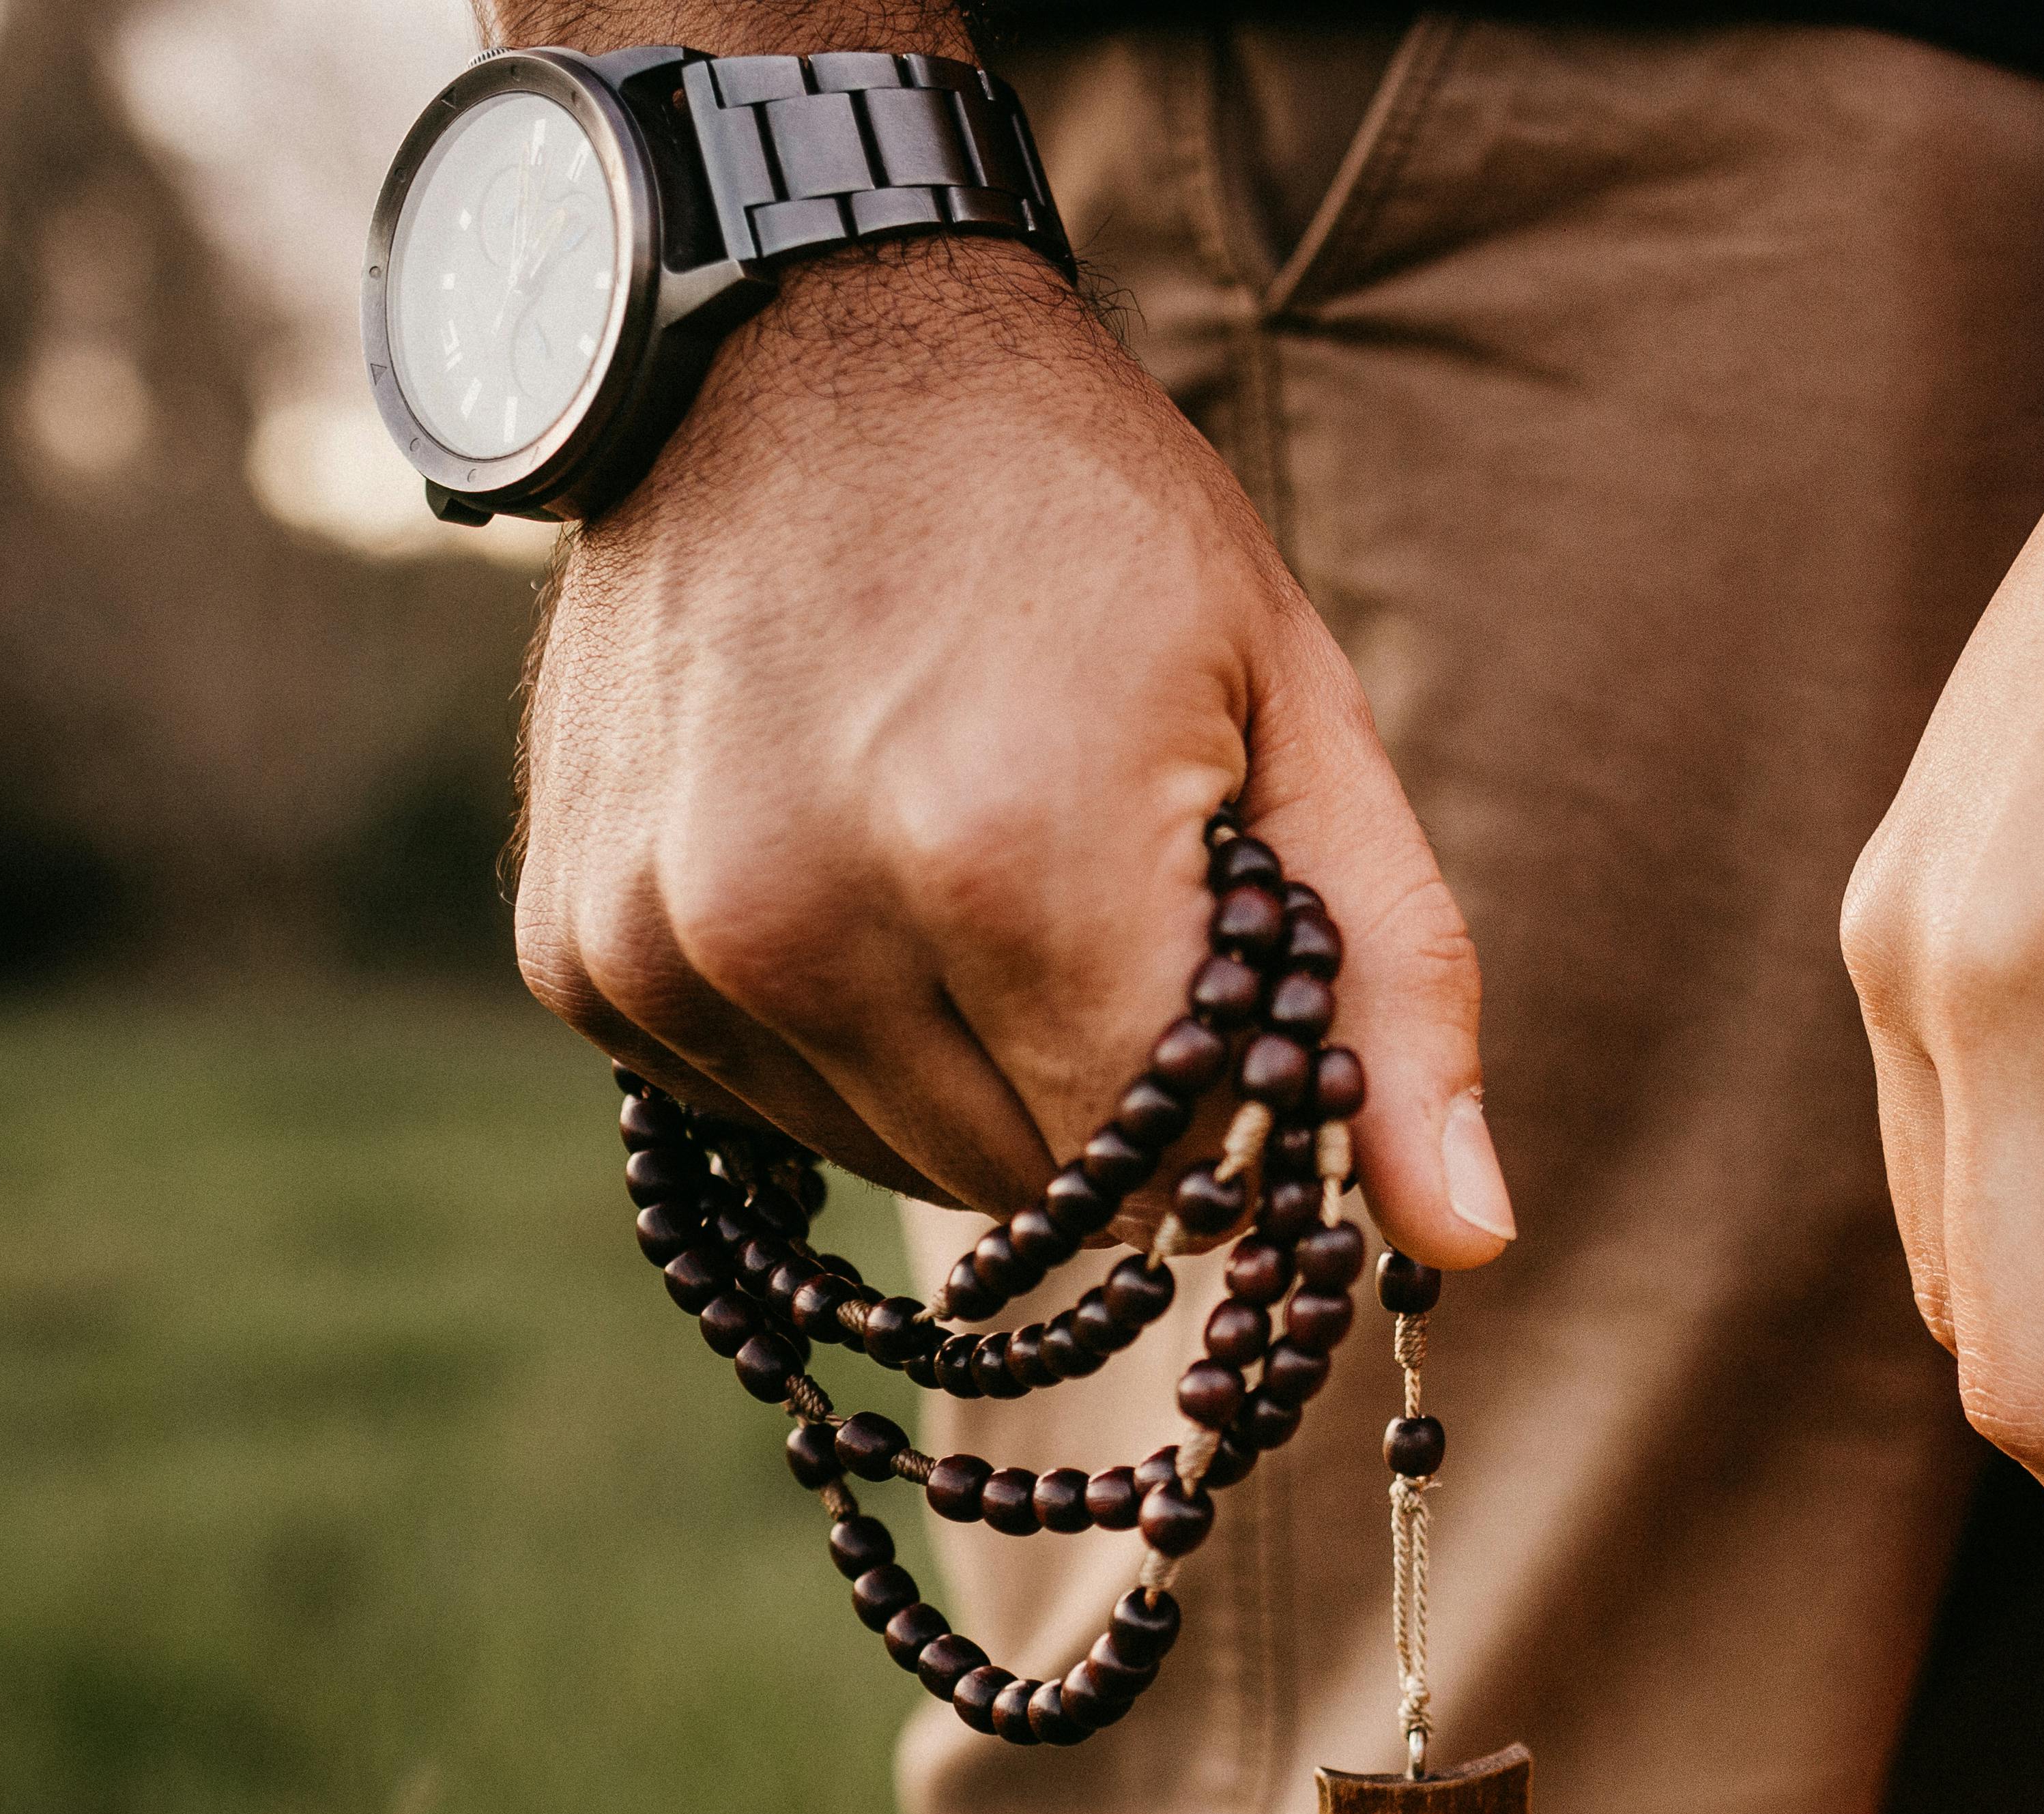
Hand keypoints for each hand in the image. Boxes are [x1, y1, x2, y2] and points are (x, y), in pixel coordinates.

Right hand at [513, 242, 1516, 1267]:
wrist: (795, 338)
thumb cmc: (1083, 520)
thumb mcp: (1295, 708)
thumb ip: (1390, 986)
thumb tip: (1465, 1245)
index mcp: (1006, 858)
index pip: (1163, 1172)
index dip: (1226, 1127)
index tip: (1236, 1026)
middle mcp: (801, 921)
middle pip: (1028, 1188)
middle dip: (1101, 1099)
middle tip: (1105, 907)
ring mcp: (663, 943)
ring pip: (892, 1163)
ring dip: (967, 1076)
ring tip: (970, 863)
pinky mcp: (578, 953)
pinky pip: (760, 1107)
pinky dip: (836, 1038)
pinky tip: (851, 871)